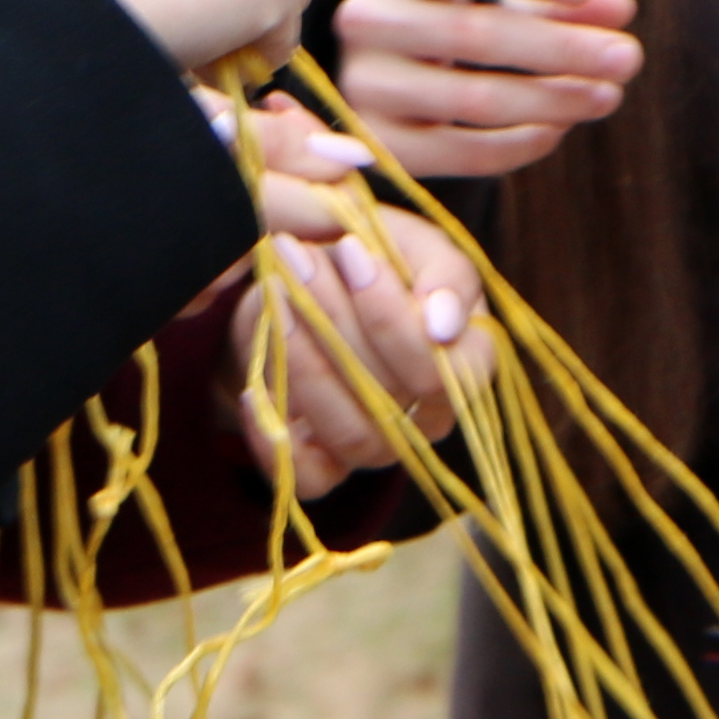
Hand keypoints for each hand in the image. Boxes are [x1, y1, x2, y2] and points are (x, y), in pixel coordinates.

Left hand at [233, 180, 487, 491]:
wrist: (295, 286)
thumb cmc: (361, 260)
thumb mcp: (403, 240)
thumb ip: (441, 270)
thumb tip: (444, 324)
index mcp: (466, 361)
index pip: (454, 371)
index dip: (397, 318)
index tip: (350, 251)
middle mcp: (430, 417)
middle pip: (392, 393)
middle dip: (334, 317)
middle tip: (296, 257)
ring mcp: (378, 447)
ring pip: (350, 430)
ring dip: (302, 361)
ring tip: (274, 294)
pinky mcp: (325, 469)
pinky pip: (306, 478)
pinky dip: (273, 438)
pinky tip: (252, 389)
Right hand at [335, 0, 643, 181]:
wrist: (376, 69)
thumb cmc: (452, 16)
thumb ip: (558, 0)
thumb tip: (618, 7)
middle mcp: (367, 19)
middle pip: (474, 34)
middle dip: (562, 47)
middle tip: (628, 57)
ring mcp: (364, 85)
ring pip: (472, 99)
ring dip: (553, 100)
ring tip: (609, 95)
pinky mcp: (376, 144)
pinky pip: (459, 154)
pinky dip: (519, 145)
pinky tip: (560, 129)